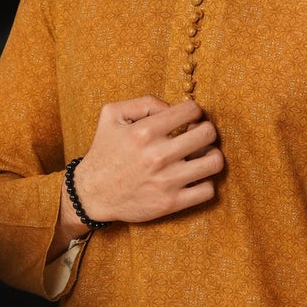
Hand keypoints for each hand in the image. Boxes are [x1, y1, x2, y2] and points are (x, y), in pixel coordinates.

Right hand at [72, 96, 223, 224]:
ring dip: (212, 155)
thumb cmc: (104, 150)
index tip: (187, 119)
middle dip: (206, 130)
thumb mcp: (112, 115)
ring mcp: (166, 181)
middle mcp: (157, 156)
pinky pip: (207, 190)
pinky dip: (205, 181)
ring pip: (214, 162)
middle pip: (208, 133)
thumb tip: (172, 107)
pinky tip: (194, 177)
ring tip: (201, 156)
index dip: (193, 111)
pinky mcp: (170, 203)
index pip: (191, 110)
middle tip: (197, 135)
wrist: (92, 193)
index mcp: (145, 132)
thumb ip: (143, 103)